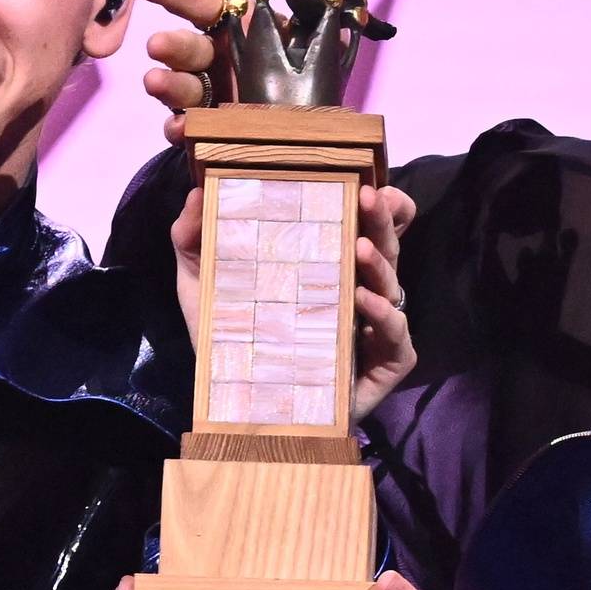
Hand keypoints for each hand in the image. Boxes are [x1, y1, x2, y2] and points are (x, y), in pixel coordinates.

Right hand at [134, 0, 351, 144]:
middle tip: (157, 46)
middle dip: (171, 45)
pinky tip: (182, 130)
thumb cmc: (304, 54)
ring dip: (167, 85)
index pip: (198, 1)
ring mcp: (213, 97)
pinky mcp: (217, 133)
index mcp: (234, 24)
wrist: (311, 118)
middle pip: (187, 47)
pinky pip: (193, 132)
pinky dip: (183, 130)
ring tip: (157, 83)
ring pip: (182, 88)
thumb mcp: (320, 6)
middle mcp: (217, 58)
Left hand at [171, 180, 416, 422]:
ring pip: (394, 288)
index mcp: (327, 266)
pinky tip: (362, 302)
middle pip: (384, 247)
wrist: (232, 407)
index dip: (377, 205)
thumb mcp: (202, 284)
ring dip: (381, 264)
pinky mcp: (381, 367)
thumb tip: (197, 192)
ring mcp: (371, 330)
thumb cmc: (228, 340)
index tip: (366, 182)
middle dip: (381, 219)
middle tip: (367, 196)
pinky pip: (397, 338)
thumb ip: (193, 238)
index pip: (364, 226)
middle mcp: (356, 292)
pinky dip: (385, 318)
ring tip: (359, 246)